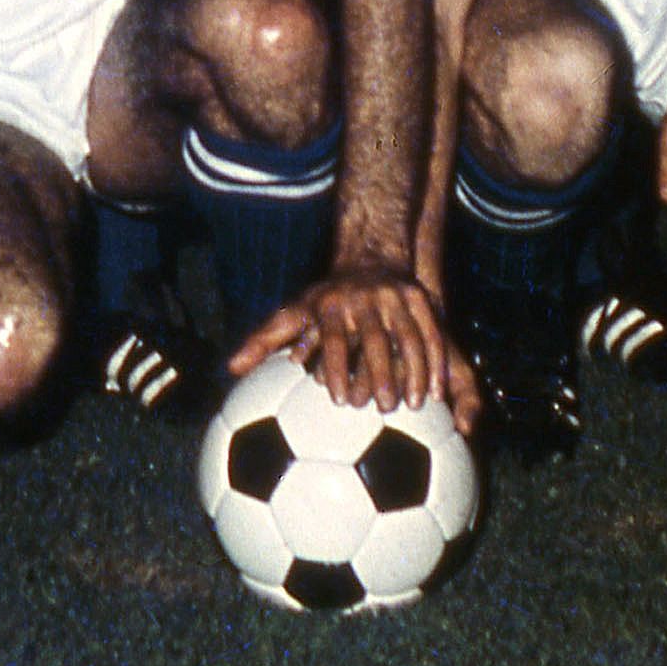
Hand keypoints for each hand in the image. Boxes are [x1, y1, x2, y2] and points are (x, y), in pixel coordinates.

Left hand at [230, 265, 476, 426]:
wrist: (368, 257)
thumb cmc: (325, 299)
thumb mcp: (292, 313)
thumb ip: (263, 342)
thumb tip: (230, 369)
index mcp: (330, 306)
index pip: (334, 338)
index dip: (338, 368)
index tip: (341, 400)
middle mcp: (363, 301)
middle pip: (376, 340)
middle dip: (380, 373)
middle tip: (383, 408)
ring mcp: (394, 299)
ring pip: (409, 337)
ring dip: (414, 372)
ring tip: (414, 406)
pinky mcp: (419, 299)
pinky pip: (432, 334)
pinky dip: (435, 363)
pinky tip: (436, 392)